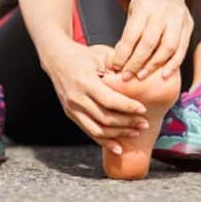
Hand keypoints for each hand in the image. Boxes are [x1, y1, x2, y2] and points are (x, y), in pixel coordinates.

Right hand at [42, 40, 148, 154]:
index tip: (143, 109)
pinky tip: (118, 147)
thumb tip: (136, 80)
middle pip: (105, 118)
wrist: (56, 58)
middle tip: (144, 123)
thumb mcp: (100, 54)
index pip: (109, 100)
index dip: (127, 107)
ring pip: (97, 129)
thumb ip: (117, 67)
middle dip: (127, 123)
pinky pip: (89, 131)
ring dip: (118, 134)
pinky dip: (104, 141)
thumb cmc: (82, 54)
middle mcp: (77, 98)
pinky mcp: (71, 114)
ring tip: (135, 132)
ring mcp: (72, 108)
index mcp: (85, 82)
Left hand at [106, 0, 192, 80]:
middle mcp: (163, 13)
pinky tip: (164, 74)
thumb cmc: (146, 1)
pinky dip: (173, 64)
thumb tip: (118, 60)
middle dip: (136, 63)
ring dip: (154, 65)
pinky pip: (182, 49)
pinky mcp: (188, 25)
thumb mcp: (133, 11)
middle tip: (126, 75)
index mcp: (144, 7)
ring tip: (141, 75)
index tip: (115, 67)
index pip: (132, 35)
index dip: (123, 54)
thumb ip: (128, 33)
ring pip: (168, 47)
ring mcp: (178, 19)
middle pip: (149, 43)